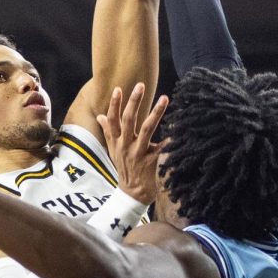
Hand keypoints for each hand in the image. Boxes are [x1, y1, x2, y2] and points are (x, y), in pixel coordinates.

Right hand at [97, 83, 168, 204]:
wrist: (132, 193)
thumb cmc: (124, 168)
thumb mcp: (113, 150)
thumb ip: (108, 132)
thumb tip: (100, 116)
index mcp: (116, 141)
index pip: (112, 119)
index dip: (114, 104)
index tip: (118, 88)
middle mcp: (125, 145)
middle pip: (128, 120)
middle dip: (134, 102)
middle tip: (140, 85)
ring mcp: (138, 153)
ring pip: (146, 129)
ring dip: (155, 113)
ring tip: (164, 98)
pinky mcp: (150, 161)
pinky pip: (161, 148)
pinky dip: (169, 140)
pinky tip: (177, 132)